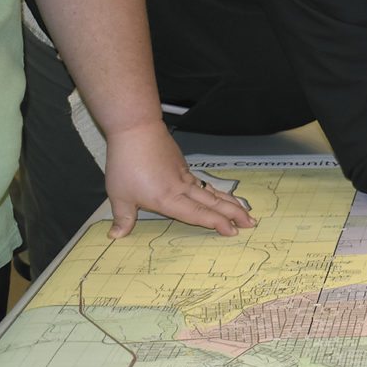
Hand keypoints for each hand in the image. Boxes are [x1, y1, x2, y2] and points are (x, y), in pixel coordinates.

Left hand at [104, 121, 256, 238]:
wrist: (137, 130)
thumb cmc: (126, 163)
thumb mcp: (119, 194)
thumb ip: (123, 217)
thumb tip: (116, 236)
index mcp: (168, 199)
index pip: (197, 215)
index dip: (216, 224)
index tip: (232, 232)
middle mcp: (182, 189)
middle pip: (213, 203)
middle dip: (233, 214)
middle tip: (250, 224)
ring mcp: (185, 176)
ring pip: (212, 193)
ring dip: (230, 203)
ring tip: (245, 213)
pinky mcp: (183, 167)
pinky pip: (204, 184)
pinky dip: (217, 193)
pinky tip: (220, 196)